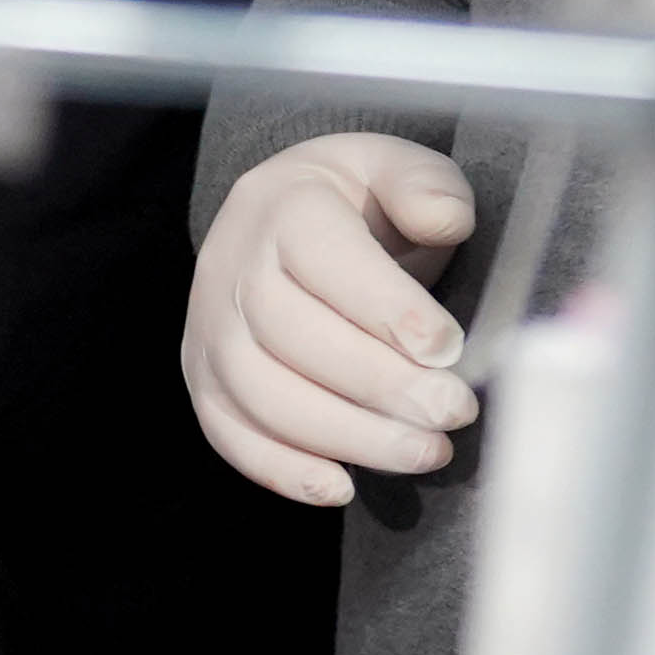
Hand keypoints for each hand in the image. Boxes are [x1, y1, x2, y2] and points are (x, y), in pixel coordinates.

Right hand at [185, 132, 483, 506]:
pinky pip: (228, 434)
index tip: (449, 350)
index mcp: (284, 206)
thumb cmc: (357, 202)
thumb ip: (426, 186)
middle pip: (295, 337)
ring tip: (423, 454)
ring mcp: (209, 328)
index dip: (388, 311)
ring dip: (346, 436)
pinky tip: (340, 487)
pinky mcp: (202, 378)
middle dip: (380, 386)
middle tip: (451, 415)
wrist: (282, 219)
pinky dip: (281, 469)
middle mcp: (232, 267)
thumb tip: (445, 222)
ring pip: (263, 394)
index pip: (329, 262)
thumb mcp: (395, 168)